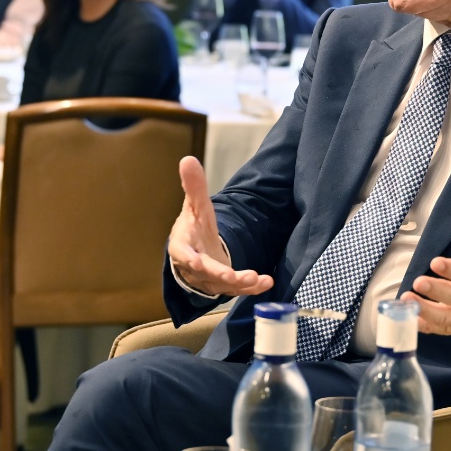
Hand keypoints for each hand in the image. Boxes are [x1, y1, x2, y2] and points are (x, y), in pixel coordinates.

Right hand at [166, 156, 271, 297]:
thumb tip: (188, 159)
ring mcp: (208, 280)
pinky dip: (252, 288)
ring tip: (257, 278)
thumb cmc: (193, 228)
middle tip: (233, 277)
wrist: (195, 252)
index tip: (198, 263)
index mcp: (183, 247)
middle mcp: (194, 268)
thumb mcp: (195, 206)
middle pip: (205, 274)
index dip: (189, 260)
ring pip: (222, 286)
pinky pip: (237, 290)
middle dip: (220, 275)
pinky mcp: (223, 286)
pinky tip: (267, 282)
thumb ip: (194, 186)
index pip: (183, 254)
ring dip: (240, 284)